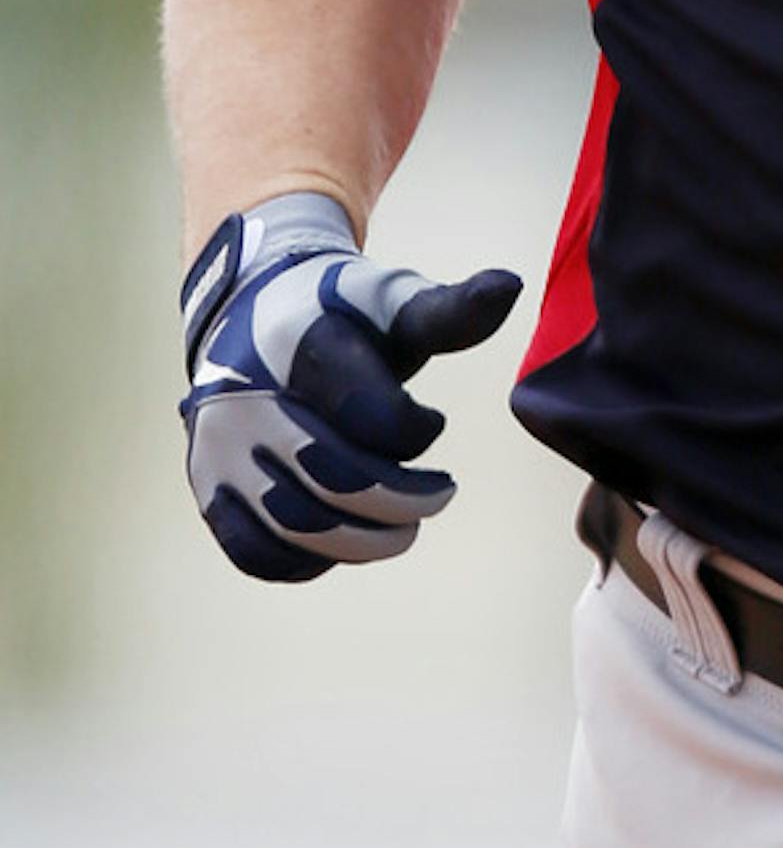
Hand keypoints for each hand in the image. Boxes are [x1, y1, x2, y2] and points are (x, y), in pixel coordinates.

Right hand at [180, 191, 521, 583]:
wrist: (251, 315)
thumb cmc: (340, 315)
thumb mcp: (392, 301)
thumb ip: (450, 311)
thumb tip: (510, 285)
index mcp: (299, 345)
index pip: (372, 416)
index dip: (417, 431)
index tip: (432, 421)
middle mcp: (246, 399)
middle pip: (337, 482)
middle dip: (406, 502)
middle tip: (439, 494)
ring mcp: (219, 448)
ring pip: (296, 527)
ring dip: (366, 542)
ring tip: (402, 528)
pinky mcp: (208, 487)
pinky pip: (255, 552)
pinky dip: (308, 561)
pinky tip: (343, 539)